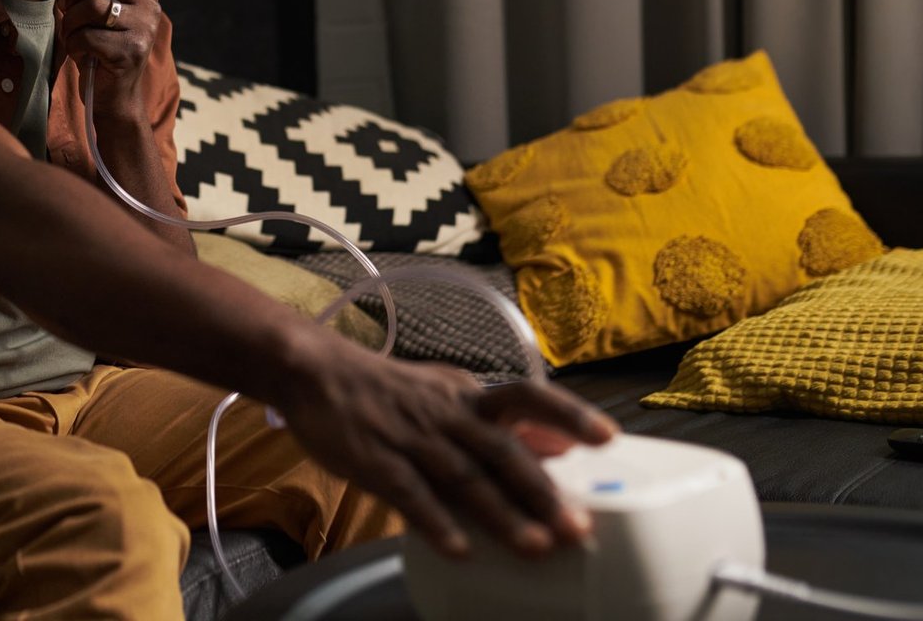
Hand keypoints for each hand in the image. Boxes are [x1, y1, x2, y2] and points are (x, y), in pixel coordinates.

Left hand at [39, 0, 162, 118]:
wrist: (113, 97)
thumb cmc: (98, 48)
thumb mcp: (82, 11)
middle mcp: (149, 4)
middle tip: (69, 8)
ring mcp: (144, 29)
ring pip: (93, 5)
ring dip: (71, 22)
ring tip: (74, 36)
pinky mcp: (130, 52)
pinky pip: (88, 35)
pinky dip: (74, 44)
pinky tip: (80, 53)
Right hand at [278, 338, 616, 558]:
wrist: (314, 373)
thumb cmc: (387, 391)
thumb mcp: (449, 393)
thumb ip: (501, 421)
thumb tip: (560, 445)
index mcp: (467, 396)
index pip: (527, 397)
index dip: (567, 414)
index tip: (607, 437)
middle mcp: (445, 414)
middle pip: (501, 450)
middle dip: (540, 491)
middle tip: (577, 528)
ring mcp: (410, 437)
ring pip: (462, 476)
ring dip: (499, 514)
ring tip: (534, 548)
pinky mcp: (374, 460)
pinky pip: (409, 494)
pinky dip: (435, 521)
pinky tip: (459, 549)